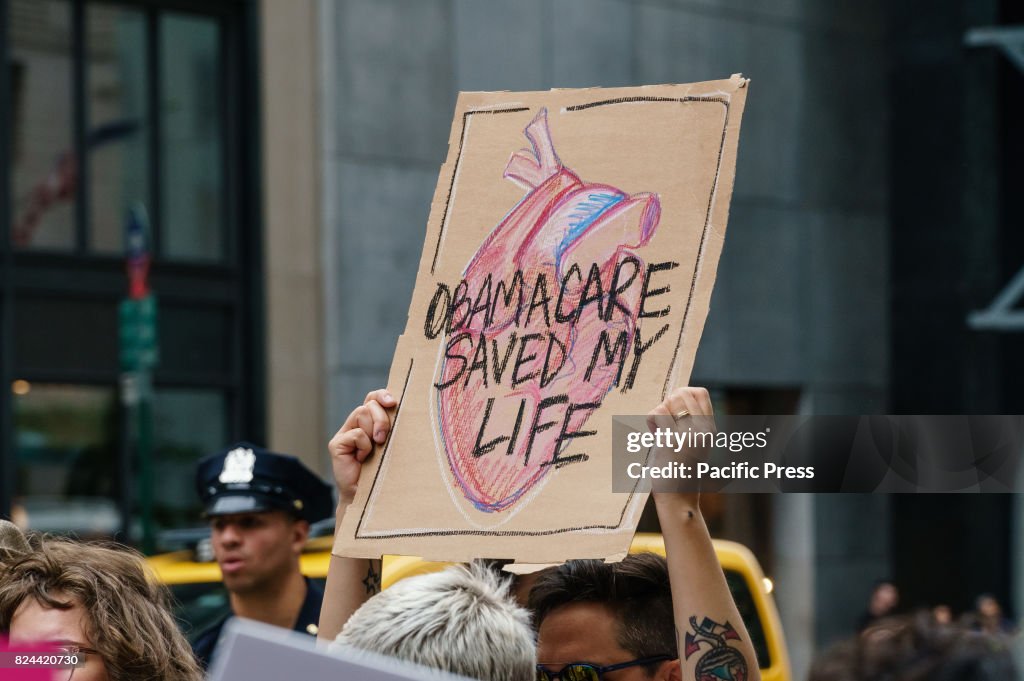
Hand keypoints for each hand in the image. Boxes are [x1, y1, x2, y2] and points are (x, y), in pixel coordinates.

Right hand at [329, 389, 395, 505]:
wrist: (366, 495)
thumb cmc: (383, 470)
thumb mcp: (391, 445)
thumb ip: (393, 428)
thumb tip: (404, 411)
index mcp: (369, 422)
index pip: (373, 398)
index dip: (382, 395)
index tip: (393, 402)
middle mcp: (355, 424)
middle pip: (369, 404)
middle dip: (382, 419)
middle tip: (384, 438)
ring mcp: (345, 433)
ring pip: (362, 413)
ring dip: (374, 430)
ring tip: (376, 448)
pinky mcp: (336, 444)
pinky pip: (355, 434)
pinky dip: (364, 445)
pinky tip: (362, 458)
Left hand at [646, 386, 713, 509]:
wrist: (678, 497)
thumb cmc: (680, 469)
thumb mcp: (694, 443)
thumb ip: (690, 422)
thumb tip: (674, 396)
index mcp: (710, 428)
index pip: (700, 392)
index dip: (683, 394)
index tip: (675, 411)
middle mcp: (703, 429)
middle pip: (682, 392)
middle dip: (668, 402)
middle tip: (665, 423)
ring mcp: (689, 434)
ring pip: (669, 401)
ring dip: (659, 412)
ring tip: (659, 430)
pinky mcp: (671, 441)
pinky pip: (657, 413)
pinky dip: (650, 420)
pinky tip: (654, 435)